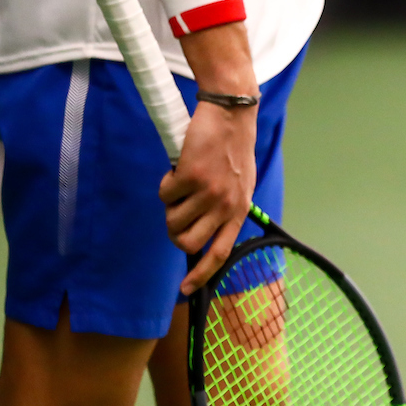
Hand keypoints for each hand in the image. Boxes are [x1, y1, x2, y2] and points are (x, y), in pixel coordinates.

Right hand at [159, 100, 256, 293]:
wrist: (231, 116)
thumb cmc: (233, 150)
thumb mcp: (240, 185)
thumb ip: (225, 209)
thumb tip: (203, 233)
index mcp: (239, 211)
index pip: (220, 254)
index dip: (201, 275)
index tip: (186, 289)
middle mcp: (225, 206)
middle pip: (188, 243)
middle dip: (175, 234)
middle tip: (177, 215)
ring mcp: (208, 192)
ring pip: (173, 221)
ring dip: (170, 207)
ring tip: (181, 186)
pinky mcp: (190, 176)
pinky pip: (165, 195)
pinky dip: (166, 184)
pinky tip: (179, 169)